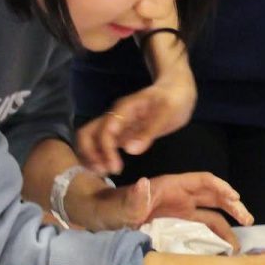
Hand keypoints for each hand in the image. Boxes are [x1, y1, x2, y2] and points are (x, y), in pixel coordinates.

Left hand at [74, 172, 252, 250]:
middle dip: (232, 205)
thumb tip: (144, 184)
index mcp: (170, 187)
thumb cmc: (109, 210)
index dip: (221, 187)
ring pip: (211, 214)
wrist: (98, 221)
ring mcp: (180, 212)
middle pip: (213, 197)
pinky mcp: (177, 225)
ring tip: (238, 241)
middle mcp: (179, 197)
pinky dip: (214, 236)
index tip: (235, 198)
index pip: (203, 181)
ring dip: (227, 223)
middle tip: (247, 219)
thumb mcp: (118, 206)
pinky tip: (222, 248)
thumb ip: (132, 198)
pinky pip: (201, 228)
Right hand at [76, 78, 196, 174]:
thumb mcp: (167, 113)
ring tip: (104, 174)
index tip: (115, 168)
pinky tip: (108, 169)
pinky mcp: (121, 132)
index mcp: (124, 110)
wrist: (177, 90)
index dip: (106, 150)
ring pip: (91, 139)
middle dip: (90, 154)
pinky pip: (102, 144)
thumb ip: (149, 131)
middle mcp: (115, 117)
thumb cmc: (174, 99)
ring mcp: (116, 125)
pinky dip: (100, 156)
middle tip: (104, 172)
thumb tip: (129, 150)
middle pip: (87, 133)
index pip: (105, 131)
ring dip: (92, 156)